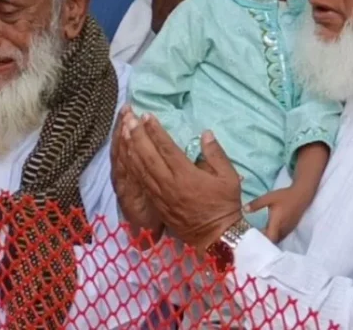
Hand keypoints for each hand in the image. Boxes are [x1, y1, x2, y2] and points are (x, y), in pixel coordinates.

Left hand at [120, 108, 242, 250]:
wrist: (216, 237)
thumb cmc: (225, 205)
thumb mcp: (229, 177)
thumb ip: (216, 153)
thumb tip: (206, 133)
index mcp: (187, 176)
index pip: (166, 148)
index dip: (155, 131)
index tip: (147, 116)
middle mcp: (169, 184)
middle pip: (147, 157)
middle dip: (136, 136)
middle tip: (128, 118)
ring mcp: (160, 195)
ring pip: (140, 169)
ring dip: (130, 149)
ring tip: (122, 132)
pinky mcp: (157, 204)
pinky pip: (140, 182)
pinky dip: (132, 167)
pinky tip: (126, 156)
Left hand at [245, 184, 313, 242]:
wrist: (301, 195)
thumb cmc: (284, 196)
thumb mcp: (269, 198)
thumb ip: (256, 204)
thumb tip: (243, 210)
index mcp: (276, 224)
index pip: (269, 239)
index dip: (261, 242)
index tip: (251, 240)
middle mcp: (282, 230)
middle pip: (272, 241)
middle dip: (263, 241)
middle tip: (252, 239)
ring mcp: (287, 230)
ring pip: (277, 239)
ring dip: (269, 239)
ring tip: (259, 236)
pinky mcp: (290, 229)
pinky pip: (281, 236)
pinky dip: (274, 236)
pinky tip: (269, 231)